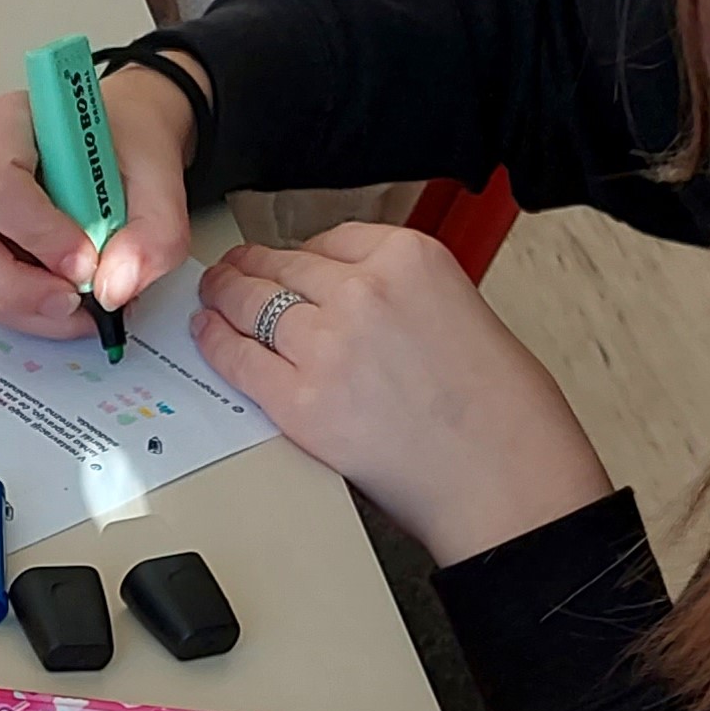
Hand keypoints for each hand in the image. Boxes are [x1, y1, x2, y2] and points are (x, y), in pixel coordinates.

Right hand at [0, 61, 195, 334]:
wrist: (113, 147)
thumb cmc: (120, 147)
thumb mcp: (160, 177)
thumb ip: (153, 231)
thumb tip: (115, 288)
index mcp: (6, 120)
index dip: (36, 232)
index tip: (86, 261)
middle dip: (18, 285)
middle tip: (75, 299)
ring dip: (21, 306)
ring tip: (76, 304)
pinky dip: (20, 310)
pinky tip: (59, 302)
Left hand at [191, 217, 608, 560]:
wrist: (500, 474)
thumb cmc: (496, 410)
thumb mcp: (460, 309)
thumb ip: (401, 293)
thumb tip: (349, 298)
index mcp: (410, 258)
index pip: (331, 237)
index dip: (301, 253)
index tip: (289, 259)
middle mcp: (363, 291)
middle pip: (282, 265)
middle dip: (252, 268)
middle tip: (234, 272)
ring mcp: (326, 344)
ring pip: (250, 303)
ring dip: (225, 298)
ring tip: (214, 297)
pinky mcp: (299, 399)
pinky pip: (238, 358)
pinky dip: (215, 342)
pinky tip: (209, 334)